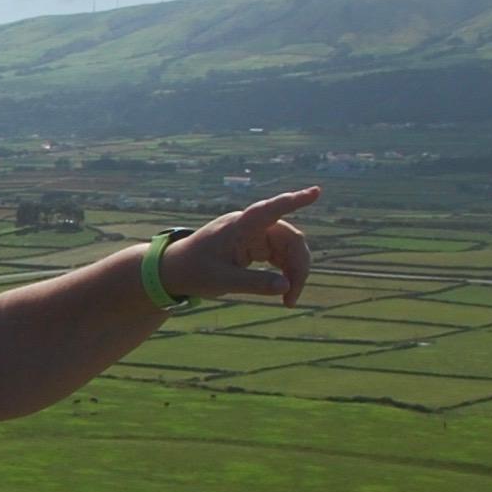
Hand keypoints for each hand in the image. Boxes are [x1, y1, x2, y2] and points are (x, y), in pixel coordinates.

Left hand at [159, 186, 318, 307]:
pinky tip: (284, 291)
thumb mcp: (222, 281)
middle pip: (289, 238)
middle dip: (298, 266)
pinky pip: (281, 255)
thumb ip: (254, 283)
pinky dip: (286, 273)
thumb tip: (286, 286)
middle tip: (292, 297)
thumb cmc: (193, 271)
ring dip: (294, 272)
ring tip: (288, 300)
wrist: (174, 270)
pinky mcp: (255, 245)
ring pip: (289, 248)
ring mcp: (254, 234)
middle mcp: (249, 226)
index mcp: (237, 227)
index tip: (317, 192)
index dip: (294, 201)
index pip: (269, 210)